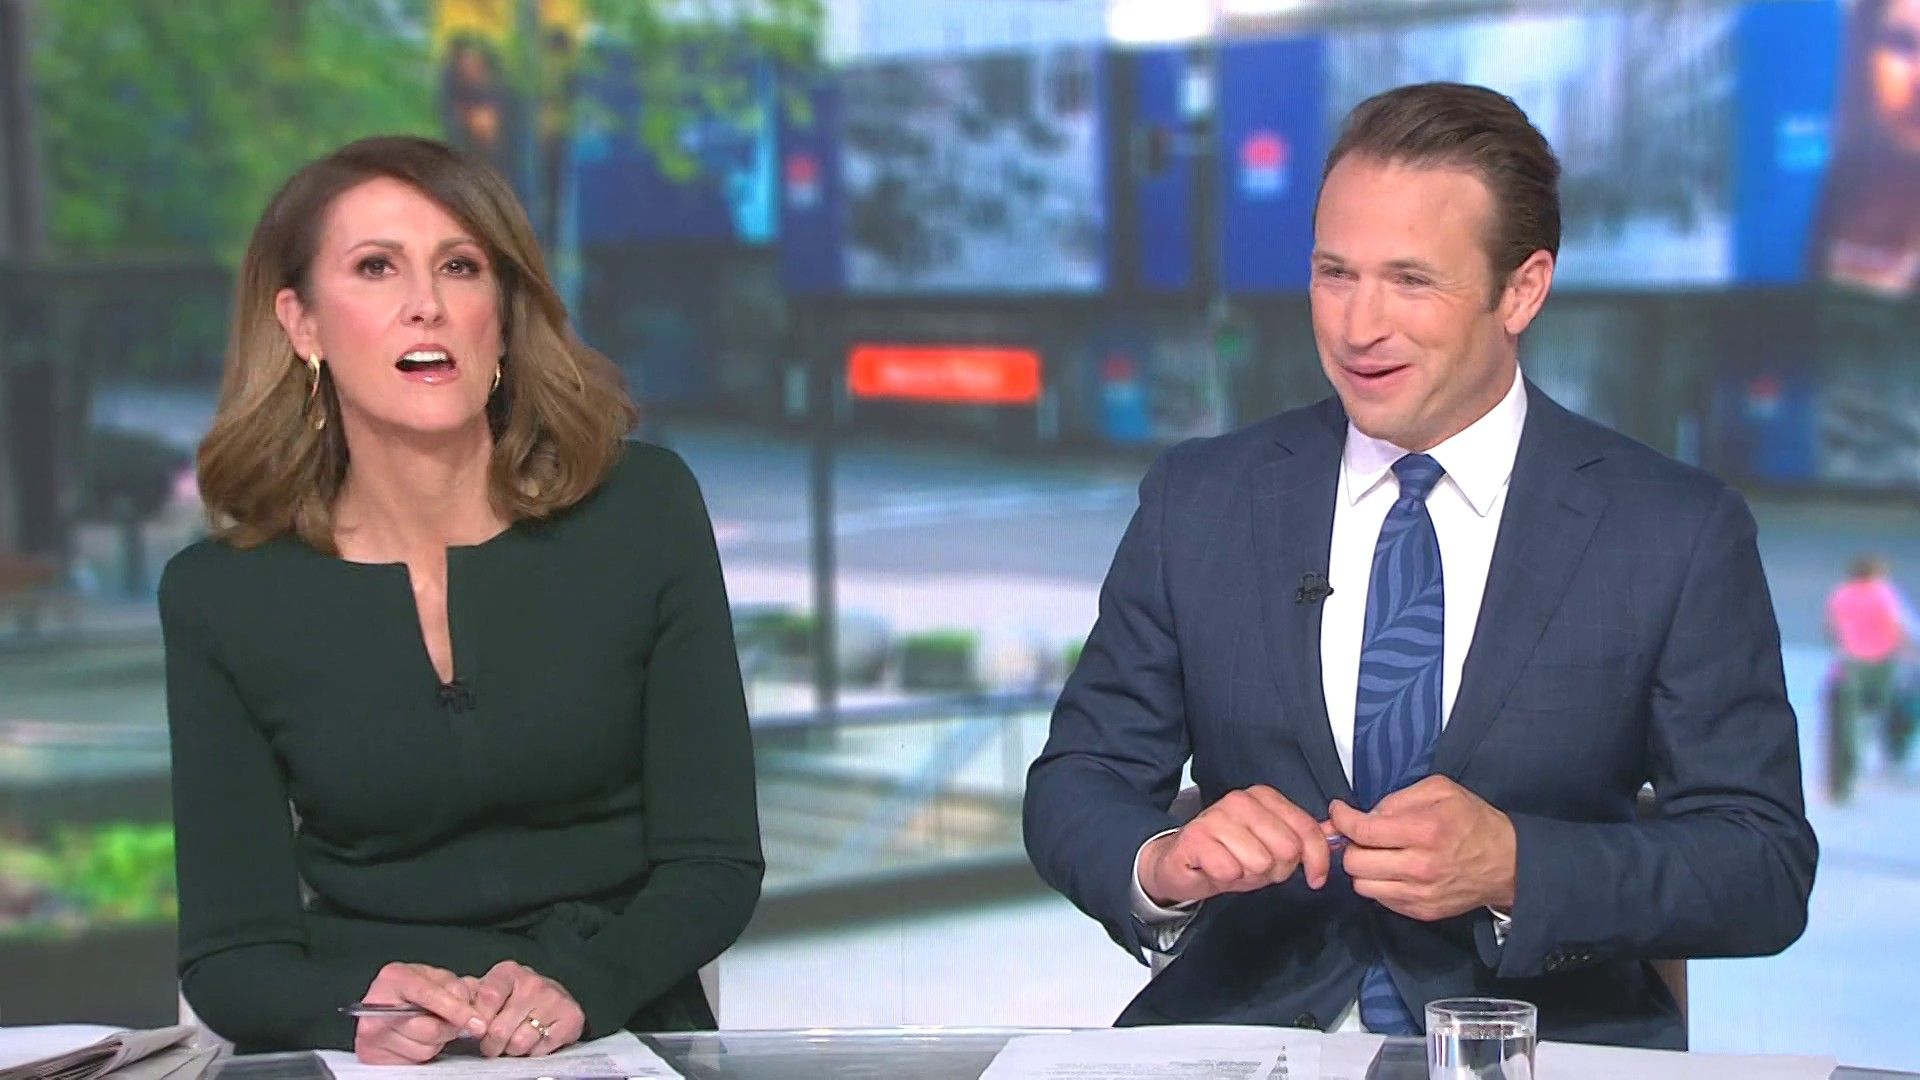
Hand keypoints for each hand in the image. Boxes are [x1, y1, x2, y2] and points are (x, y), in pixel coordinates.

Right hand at [352, 962, 485, 1063]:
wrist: (382, 1009)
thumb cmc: (410, 991)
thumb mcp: (434, 979)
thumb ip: (455, 988)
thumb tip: (474, 1004)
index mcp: (395, 977)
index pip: (431, 996)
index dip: (457, 1010)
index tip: (476, 1022)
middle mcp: (377, 1004)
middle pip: (431, 1028)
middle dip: (450, 1027)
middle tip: (452, 1021)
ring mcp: (371, 1031)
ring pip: (425, 1048)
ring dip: (437, 1042)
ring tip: (428, 1026)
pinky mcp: (371, 1054)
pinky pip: (413, 1061)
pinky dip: (422, 1052)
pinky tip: (417, 1039)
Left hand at [475, 960, 585, 1057]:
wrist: (554, 998)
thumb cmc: (514, 996)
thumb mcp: (489, 990)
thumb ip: (469, 997)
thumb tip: (451, 1008)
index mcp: (509, 972)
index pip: (485, 1000)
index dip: (476, 1021)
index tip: (476, 1028)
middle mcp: (533, 982)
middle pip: (498, 1029)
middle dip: (491, 1043)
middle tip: (493, 1042)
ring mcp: (554, 1000)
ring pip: (519, 1043)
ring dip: (512, 1049)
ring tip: (513, 1039)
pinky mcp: (571, 1018)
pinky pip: (540, 1050)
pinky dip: (533, 1051)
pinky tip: (534, 1039)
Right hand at [1137, 785, 1335, 906]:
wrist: (1181, 863)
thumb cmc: (1231, 855)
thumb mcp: (1273, 847)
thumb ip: (1303, 838)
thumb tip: (1336, 834)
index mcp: (1264, 797)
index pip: (1307, 830)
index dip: (1317, 860)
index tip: (1315, 877)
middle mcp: (1240, 801)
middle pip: (1286, 850)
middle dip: (1276, 870)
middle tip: (1257, 868)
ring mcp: (1216, 817)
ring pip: (1259, 862)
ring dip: (1249, 876)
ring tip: (1235, 868)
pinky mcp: (1195, 838)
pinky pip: (1230, 870)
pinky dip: (1225, 878)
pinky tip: (1215, 870)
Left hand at [1330, 775, 1516, 922]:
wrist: (1508, 864)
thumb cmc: (1473, 821)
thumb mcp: (1440, 791)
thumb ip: (1399, 798)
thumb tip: (1367, 815)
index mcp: (1423, 831)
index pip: (1363, 831)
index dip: (1342, 820)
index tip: (1339, 812)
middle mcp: (1419, 867)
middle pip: (1355, 863)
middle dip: (1351, 845)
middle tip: (1362, 836)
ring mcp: (1420, 894)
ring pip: (1362, 886)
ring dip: (1363, 868)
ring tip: (1378, 854)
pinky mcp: (1422, 911)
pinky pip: (1381, 900)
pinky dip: (1379, 885)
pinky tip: (1394, 870)